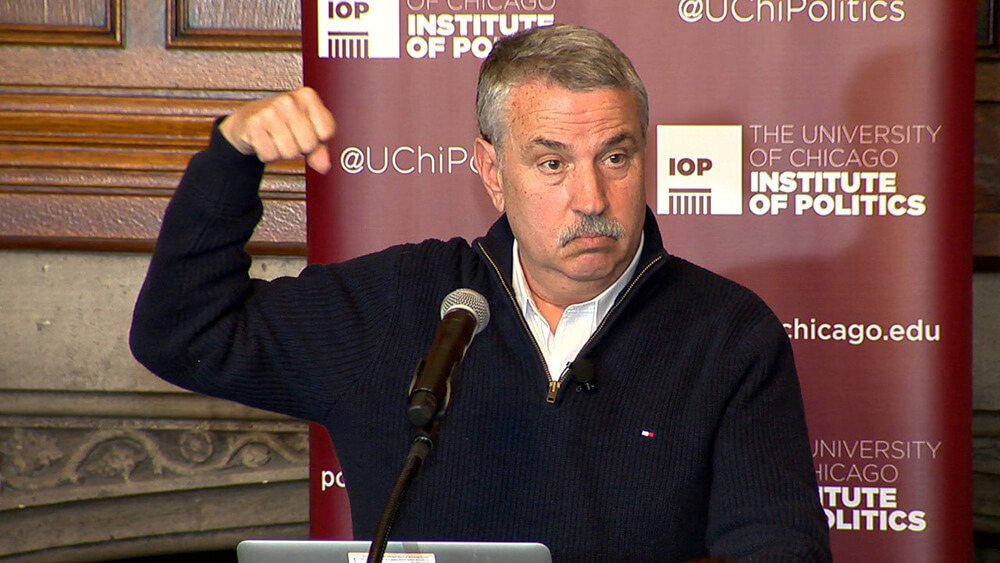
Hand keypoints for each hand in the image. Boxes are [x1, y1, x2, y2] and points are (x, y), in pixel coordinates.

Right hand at [219, 87, 336, 173]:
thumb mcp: (308, 131)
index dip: (318, 139)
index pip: (326, 131)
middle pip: (309, 145)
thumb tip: (324, 165)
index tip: (307, 131)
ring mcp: (270, 111)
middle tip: (289, 136)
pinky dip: (268, 155)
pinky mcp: (255, 125)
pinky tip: (265, 140)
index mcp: (307, 96)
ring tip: (276, 138)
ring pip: (290, 152)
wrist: (249, 119)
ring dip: (283, 152)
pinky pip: (270, 155)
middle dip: (300, 148)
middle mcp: (289, 101)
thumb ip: (320, 148)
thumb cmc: (283, 123)